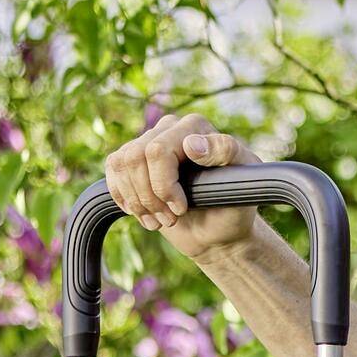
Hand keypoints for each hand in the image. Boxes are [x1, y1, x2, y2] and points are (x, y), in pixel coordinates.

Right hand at [104, 113, 263, 256]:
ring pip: (121, 165)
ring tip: (160, 220)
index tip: (182, 208)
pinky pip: (112, 171)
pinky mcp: (132, 161)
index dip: (163, 185)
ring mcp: (148, 142)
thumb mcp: (244, 181)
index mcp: (195, 126)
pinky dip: (124, 198)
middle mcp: (169, 128)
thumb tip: (191, 144)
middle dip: (150, 196)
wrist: (217, 230)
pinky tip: (143, 213)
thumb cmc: (233, 206)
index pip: (158, 150)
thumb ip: (226, 154)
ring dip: (138, 201)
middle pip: (135, 158)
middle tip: (171, 218)